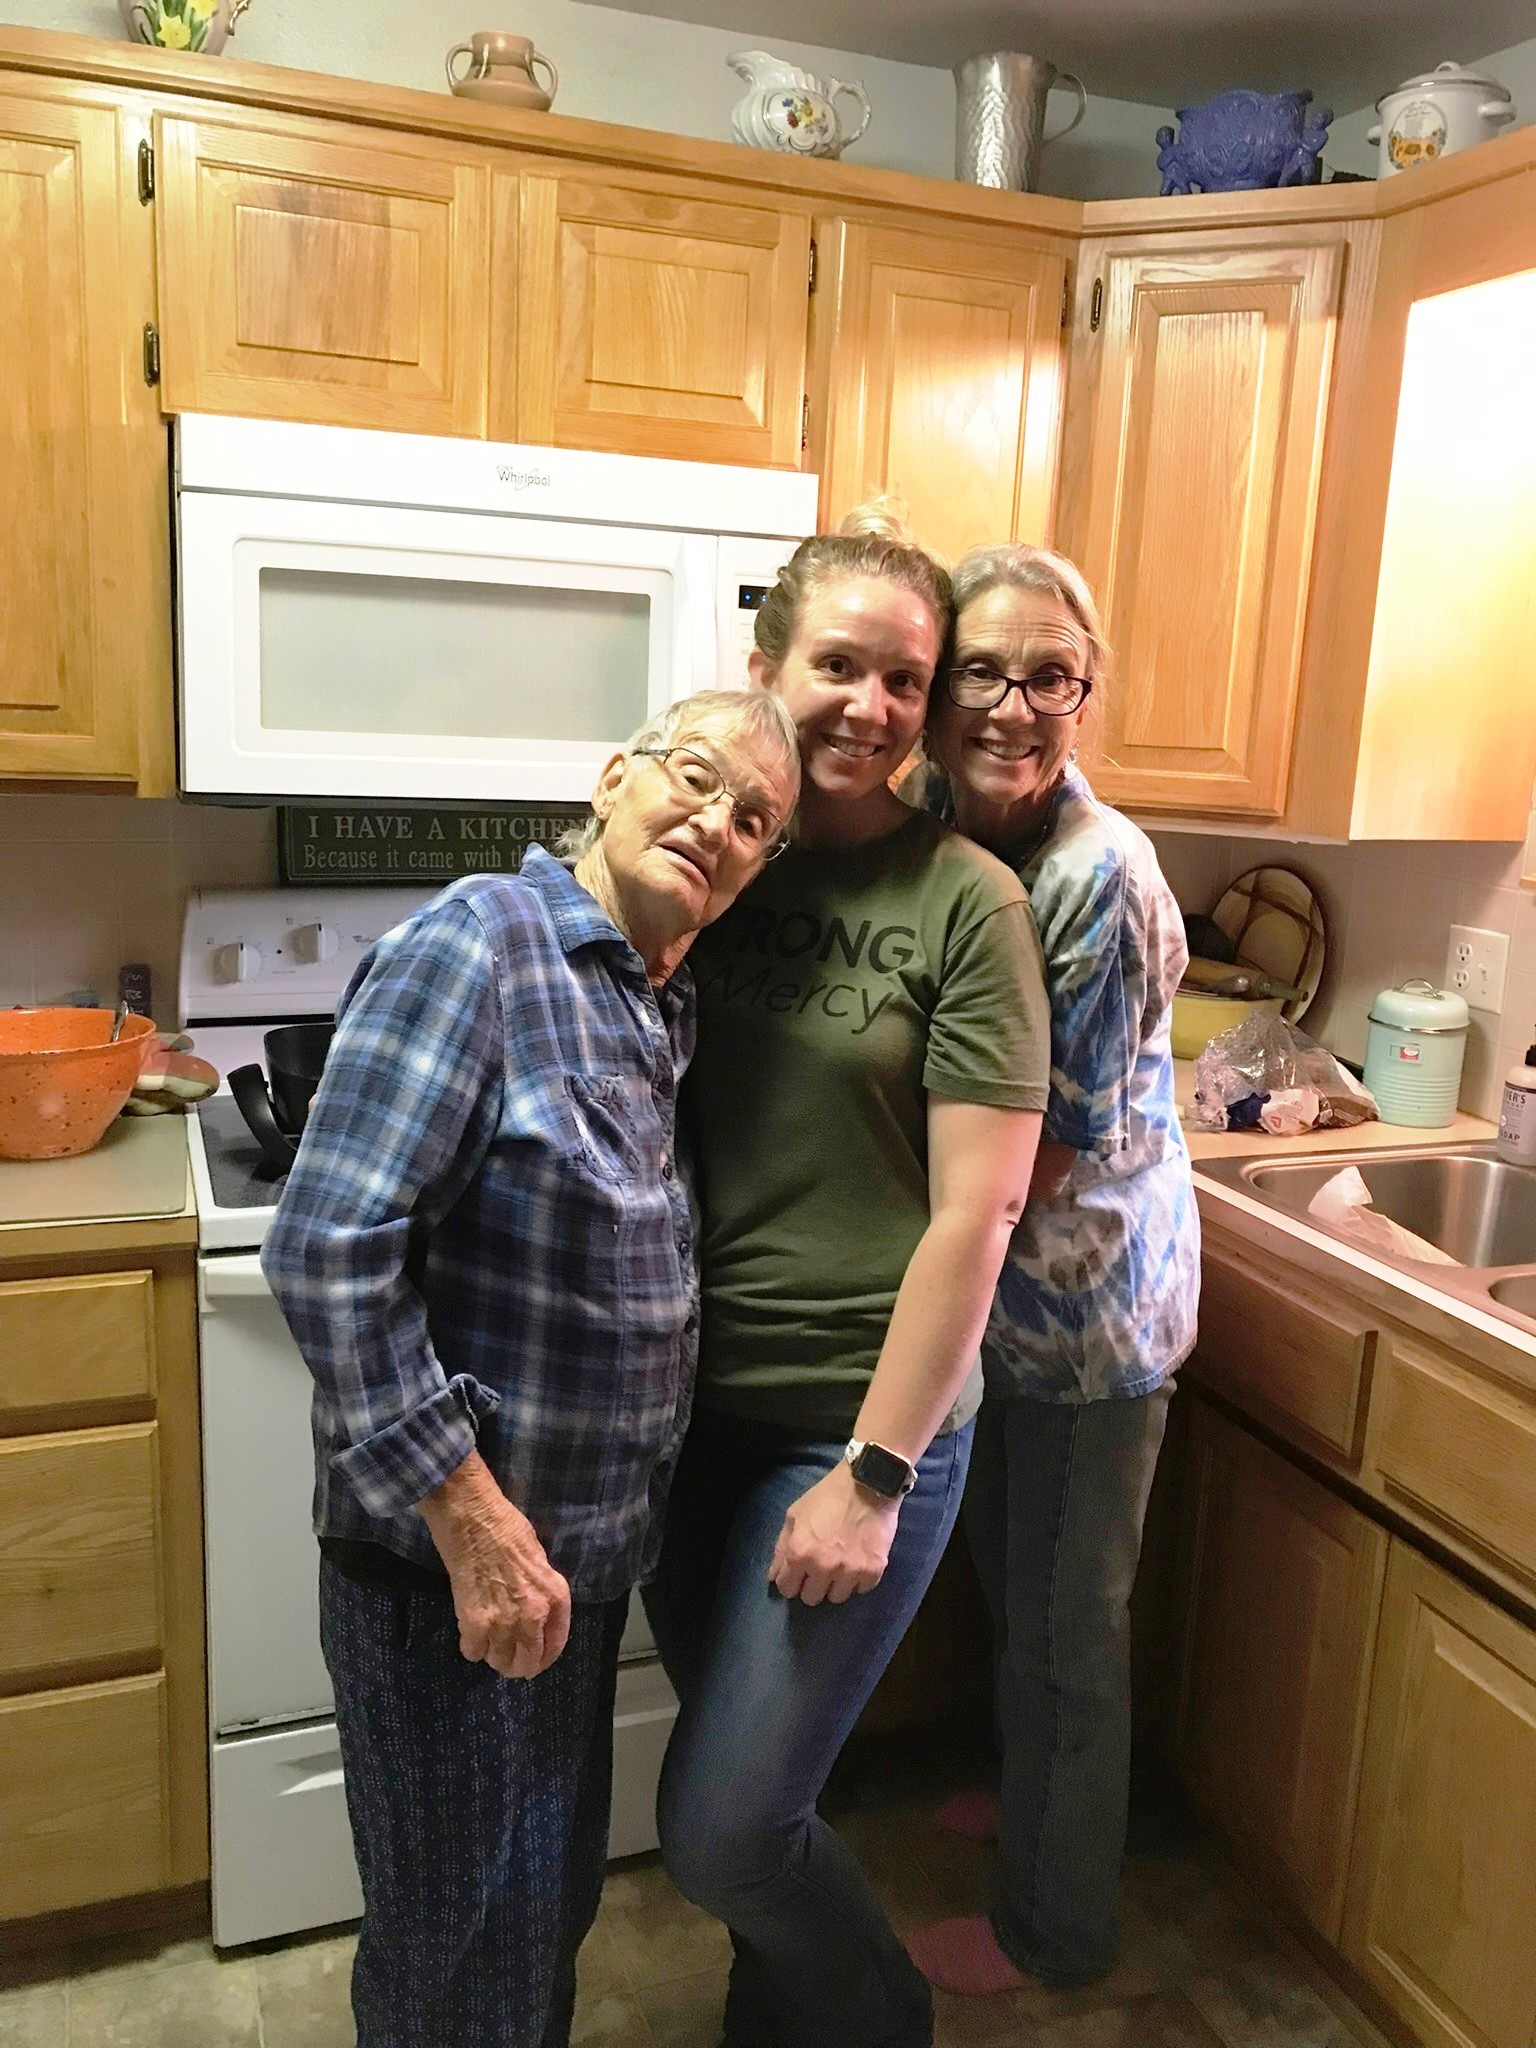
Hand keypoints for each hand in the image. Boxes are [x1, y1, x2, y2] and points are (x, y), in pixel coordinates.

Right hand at [419, 1453, 570, 1678]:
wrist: (473, 1517)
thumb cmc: (507, 1529)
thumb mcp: (540, 1561)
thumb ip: (541, 1592)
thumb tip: (535, 1616)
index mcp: (556, 1598)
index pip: (555, 1646)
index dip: (543, 1658)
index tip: (533, 1661)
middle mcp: (534, 1615)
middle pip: (528, 1663)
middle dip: (518, 1665)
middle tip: (506, 1659)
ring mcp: (504, 1622)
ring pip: (499, 1662)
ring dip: (492, 1655)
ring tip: (486, 1640)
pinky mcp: (475, 1623)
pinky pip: (473, 1652)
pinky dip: (470, 1646)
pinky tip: (469, 1630)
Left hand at [767, 1462, 899, 1605]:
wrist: (868, 1482)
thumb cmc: (827, 1496)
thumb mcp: (795, 1515)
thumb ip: (781, 1548)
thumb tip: (774, 1577)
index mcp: (800, 1553)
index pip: (787, 1589)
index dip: (791, 1581)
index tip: (798, 1573)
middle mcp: (823, 1567)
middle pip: (811, 1598)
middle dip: (812, 1585)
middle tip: (820, 1568)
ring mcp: (850, 1571)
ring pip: (837, 1598)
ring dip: (836, 1584)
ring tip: (841, 1565)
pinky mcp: (874, 1570)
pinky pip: (861, 1590)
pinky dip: (859, 1580)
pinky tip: (858, 1561)